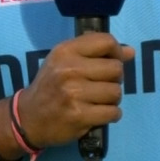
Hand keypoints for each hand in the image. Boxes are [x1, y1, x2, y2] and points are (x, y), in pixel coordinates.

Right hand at [15, 33, 134, 148]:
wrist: (29, 117)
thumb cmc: (50, 85)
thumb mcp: (64, 60)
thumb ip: (95, 53)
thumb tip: (130, 52)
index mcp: (65, 51)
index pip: (106, 42)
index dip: (116, 52)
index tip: (112, 62)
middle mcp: (69, 69)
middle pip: (116, 69)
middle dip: (115, 79)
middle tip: (102, 85)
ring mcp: (74, 94)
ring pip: (116, 92)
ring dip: (112, 99)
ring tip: (99, 100)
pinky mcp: (79, 116)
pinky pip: (113, 113)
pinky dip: (111, 115)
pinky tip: (99, 113)